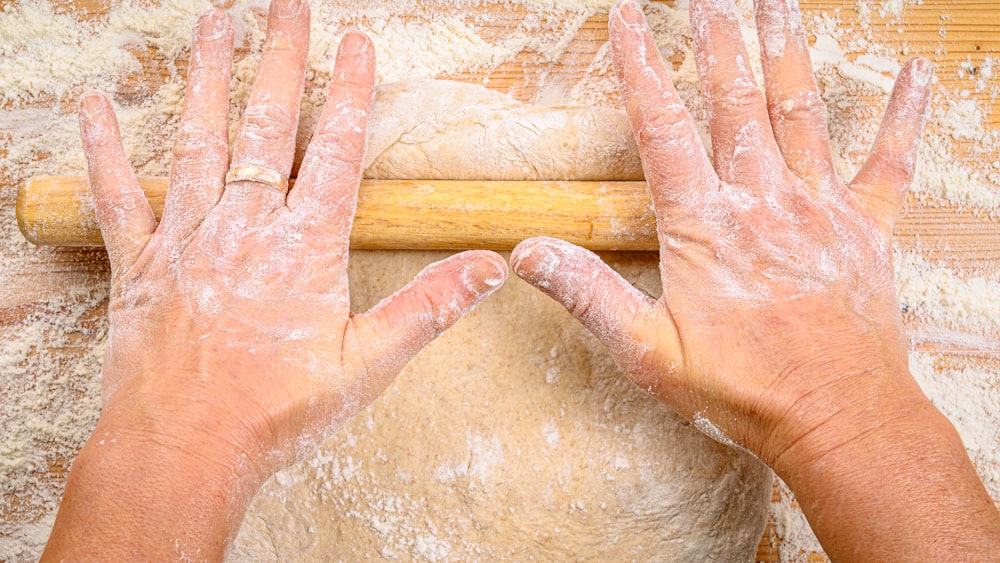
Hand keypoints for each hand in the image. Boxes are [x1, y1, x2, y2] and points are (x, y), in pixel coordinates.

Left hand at [45, 1, 504, 557]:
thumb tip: (489, 267)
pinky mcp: (140, 262)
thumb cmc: (275, 410)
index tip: (355, 44)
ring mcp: (188, 237)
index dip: (349, 93)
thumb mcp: (367, 365)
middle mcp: (245, 225)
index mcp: (304, 246)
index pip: (335, 151)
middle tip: (287, 7)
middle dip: (281, 61)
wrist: (184, 447)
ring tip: (213, 22)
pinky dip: (104, 148)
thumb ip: (428, 308)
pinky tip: (94, 105)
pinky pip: (117, 194)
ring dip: (205, 77)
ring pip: (198, 140)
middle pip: (267, 125)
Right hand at [513, 1, 999, 559]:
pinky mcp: (867, 229)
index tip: (627, 18)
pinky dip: (904, 114)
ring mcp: (820, 209)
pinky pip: (889, 161)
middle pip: (735, 100)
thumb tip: (528, 254)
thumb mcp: (649, 353)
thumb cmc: (744, 391)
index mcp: (704, 225)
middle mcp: (763, 201)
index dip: (641, 67)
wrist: (838, 419)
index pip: (663, 128)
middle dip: (718, 37)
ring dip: (787, 49)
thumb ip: (589, 296)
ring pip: (801, 111)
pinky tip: (914, 71)